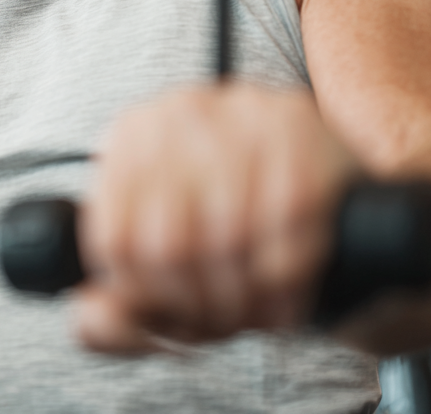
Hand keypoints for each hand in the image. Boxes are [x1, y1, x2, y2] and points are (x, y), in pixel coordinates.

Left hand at [75, 83, 358, 351]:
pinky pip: (288, 224)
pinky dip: (290, 277)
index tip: (176, 318)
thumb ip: (116, 311)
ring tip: (257, 309)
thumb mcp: (169, 277)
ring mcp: (239, 110)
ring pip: (227, 236)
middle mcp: (178, 111)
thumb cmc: (237, 236)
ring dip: (247, 299)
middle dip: (200, 306)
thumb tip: (95, 316)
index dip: (148, 302)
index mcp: (130, 137)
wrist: (335, 198)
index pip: (114, 240)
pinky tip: (289, 289)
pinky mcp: (299, 125)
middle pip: (168, 243)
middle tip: (225, 320)